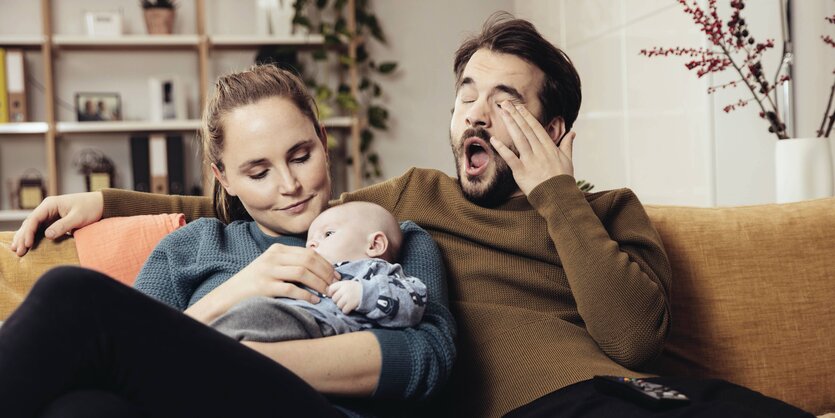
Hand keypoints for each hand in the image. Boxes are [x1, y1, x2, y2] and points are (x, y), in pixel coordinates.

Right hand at [9, 191, 103, 255]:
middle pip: (30, 223)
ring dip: (24, 238)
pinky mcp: (54, 221)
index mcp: (50, 204)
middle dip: (22, 237)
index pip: (34, 219)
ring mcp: (49, 215)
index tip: (27, 244)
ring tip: (16, 250)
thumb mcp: (78, 217)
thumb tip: (47, 235)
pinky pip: (40, 230)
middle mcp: (47, 209)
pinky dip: (33, 237)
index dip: (28, 232)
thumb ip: (62, 226)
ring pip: (32, 227)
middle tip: (17, 251)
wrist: (101, 204)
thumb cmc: (90, 208)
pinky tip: (27, 246)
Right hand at [221, 243, 339, 304]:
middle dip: (326, 273)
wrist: (229, 295)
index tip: (336, 275)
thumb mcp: (272, 266)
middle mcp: (273, 257)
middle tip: (335, 285)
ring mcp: (268, 271)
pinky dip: (306, 295)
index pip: (309, 253)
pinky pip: (291, 289)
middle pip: (308, 261)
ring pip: (302, 273)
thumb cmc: (255, 283)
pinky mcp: (264, 287)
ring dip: (319, 283)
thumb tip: (320, 270)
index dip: (326, 264)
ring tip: (328, 292)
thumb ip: (291, 264)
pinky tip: (314, 300)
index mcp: (277, 250)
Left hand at [328, 280, 361, 313]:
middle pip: (334, 299)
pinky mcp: (352, 304)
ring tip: (346, 304)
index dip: (331, 293)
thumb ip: (338, 287)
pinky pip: (344, 310)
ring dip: (342, 306)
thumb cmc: (355, 288)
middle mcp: (344, 290)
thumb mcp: (347, 284)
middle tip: (342, 300)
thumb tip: (328, 293)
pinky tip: (349, 307)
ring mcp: (348, 297)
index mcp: (343, 283)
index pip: (330, 289)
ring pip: (338, 305)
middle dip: (337, 301)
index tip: (334, 295)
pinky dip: (346, 310)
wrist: (368, 291)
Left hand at [491, 101, 576, 195]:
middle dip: (515, 115)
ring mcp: (530, 161)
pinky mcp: (522, 172)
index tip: (519, 106)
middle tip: (505, 103)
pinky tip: (494, 140)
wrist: (559, 198)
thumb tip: (572, 133)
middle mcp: (540, 151)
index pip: (536, 128)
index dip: (526, 116)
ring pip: (519, 139)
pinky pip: (510, 158)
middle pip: (526, 129)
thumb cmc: (563, 180)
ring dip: (510, 125)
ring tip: (502, 114)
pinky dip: (502, 149)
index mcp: (549, 147)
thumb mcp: (568, 160)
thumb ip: (567, 145)